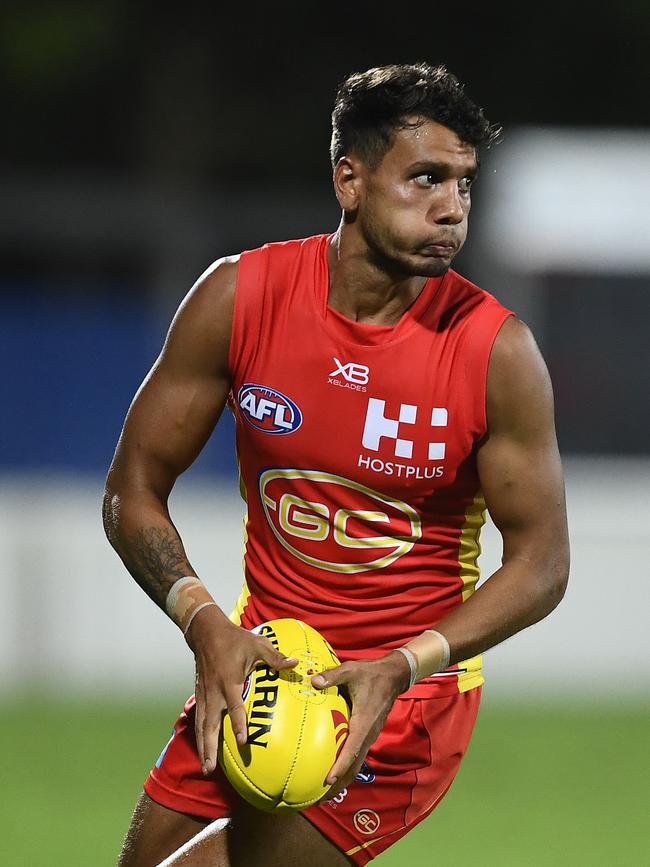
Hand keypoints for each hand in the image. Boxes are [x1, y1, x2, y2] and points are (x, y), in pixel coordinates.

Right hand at [185, 606, 297, 775]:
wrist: (206, 632)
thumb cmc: (235, 639)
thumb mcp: (257, 644)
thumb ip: (275, 657)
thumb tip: (295, 664)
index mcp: (229, 680)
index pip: (233, 706)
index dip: (238, 723)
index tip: (243, 741)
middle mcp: (214, 691)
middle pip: (210, 723)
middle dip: (210, 746)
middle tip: (211, 768)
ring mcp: (205, 694)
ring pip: (201, 725)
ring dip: (203, 746)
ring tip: (206, 767)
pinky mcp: (200, 694)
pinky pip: (199, 718)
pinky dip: (200, 735)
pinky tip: (203, 749)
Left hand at [311, 650, 410, 798]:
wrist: (394, 675)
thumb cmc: (371, 673)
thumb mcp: (351, 670)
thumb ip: (332, 676)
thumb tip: (313, 682)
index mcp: (364, 722)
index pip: (353, 749)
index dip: (341, 765)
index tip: (329, 780)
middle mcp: (368, 733)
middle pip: (355, 765)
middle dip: (340, 782)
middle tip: (321, 797)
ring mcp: (370, 735)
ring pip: (357, 762)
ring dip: (344, 777)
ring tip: (325, 791)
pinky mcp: (368, 733)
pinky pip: (358, 754)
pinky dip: (347, 765)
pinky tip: (334, 767)